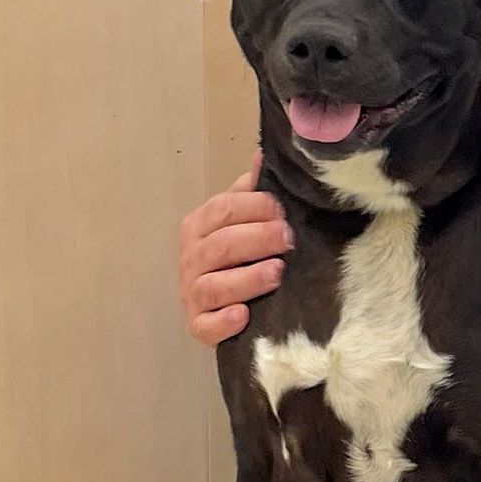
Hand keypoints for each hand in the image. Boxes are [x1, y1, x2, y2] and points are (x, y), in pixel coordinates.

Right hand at [176, 148, 292, 346]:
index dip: (255, 208)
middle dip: (257, 240)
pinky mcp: (198, 325)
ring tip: (277, 273)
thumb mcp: (243, 217)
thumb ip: (251, 190)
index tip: (283, 211)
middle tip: (289, 240)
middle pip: (220, 246)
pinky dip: (223, 322)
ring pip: (213, 286)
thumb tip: (263, 155)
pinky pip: (205, 326)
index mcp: (200, 225)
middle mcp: (191, 258)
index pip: (223, 210)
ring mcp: (191, 293)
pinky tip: (243, 315)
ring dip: (247, 279)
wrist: (223, 299)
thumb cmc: (239, 250)